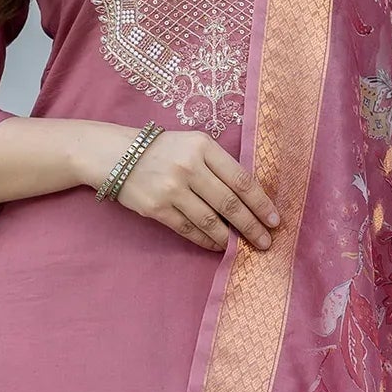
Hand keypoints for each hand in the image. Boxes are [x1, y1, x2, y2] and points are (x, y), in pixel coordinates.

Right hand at [117, 129, 279, 251]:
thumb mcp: (194, 144)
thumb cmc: (163, 150)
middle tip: (265, 242)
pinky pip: (189, 230)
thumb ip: (219, 165)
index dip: (261, 203)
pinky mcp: (156, 208)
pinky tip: (217, 245)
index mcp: (203, 147)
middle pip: (229, 203)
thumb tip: (251, 200)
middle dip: (251, 226)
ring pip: (210, 221)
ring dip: (230, 238)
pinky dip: (207, 241)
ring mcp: (171, 189)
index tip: (275, 220)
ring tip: (243, 246)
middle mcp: (188, 167)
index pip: (241, 179)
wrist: (116, 155)